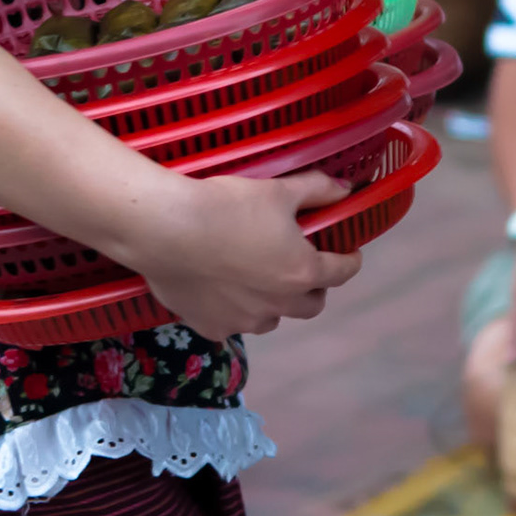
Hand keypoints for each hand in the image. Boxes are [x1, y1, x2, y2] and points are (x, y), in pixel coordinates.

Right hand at [118, 167, 358, 340]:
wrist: (166, 229)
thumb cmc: (227, 207)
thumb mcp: (278, 190)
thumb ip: (317, 190)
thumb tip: (345, 188)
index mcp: (302, 272)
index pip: (341, 273)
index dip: (349, 261)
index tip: (349, 254)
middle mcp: (278, 305)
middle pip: (311, 305)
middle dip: (314, 289)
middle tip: (304, 268)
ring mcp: (243, 321)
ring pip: (272, 319)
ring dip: (275, 304)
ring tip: (262, 282)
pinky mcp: (210, 327)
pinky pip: (232, 326)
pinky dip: (236, 312)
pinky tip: (224, 294)